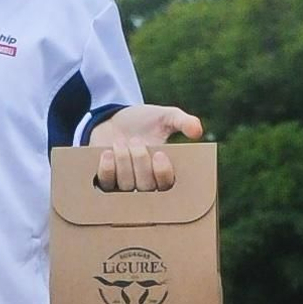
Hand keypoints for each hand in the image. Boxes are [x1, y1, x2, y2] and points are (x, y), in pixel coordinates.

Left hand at [88, 105, 203, 191]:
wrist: (113, 120)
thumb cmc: (143, 121)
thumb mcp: (164, 117)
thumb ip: (183, 121)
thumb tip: (197, 130)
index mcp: (164, 171)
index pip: (168, 185)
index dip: (163, 173)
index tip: (159, 154)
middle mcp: (146, 182)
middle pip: (146, 187)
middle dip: (140, 162)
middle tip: (136, 140)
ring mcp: (125, 184)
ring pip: (126, 186)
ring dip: (123, 162)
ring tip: (120, 142)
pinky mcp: (105, 181)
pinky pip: (106, 185)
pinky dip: (107, 169)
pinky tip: (108, 153)